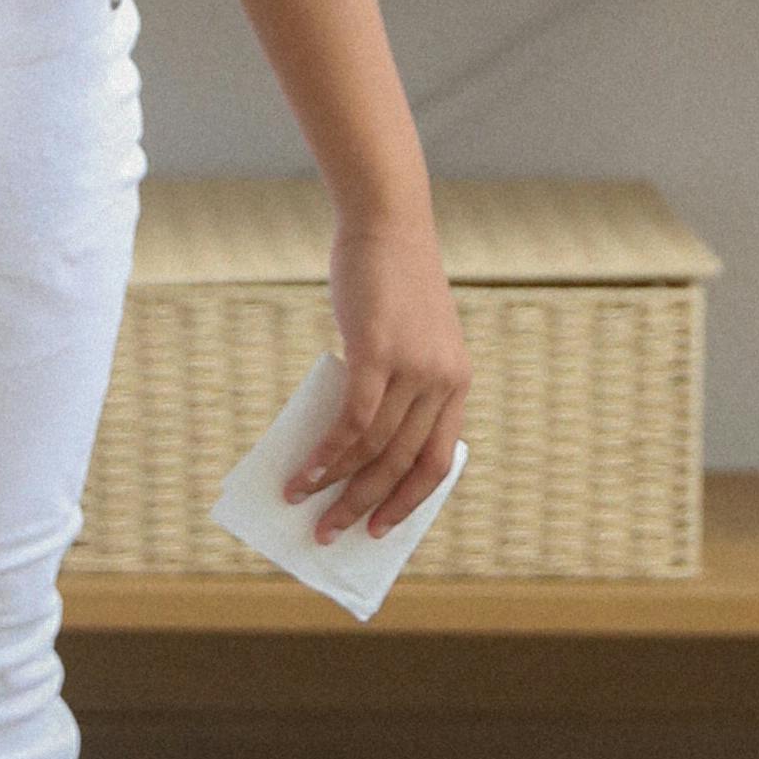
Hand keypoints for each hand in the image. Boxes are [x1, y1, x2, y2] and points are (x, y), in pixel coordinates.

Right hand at [285, 197, 469, 539]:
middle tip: (332, 534)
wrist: (386, 224)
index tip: (382, 529)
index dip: (410, 501)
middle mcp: (443, 382)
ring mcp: (414, 369)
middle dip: (364, 506)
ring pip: (374, 449)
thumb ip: (385, 387)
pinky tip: (302, 472)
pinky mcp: (378, 353)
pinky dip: (325, 455)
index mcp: (456, 383)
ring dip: (334, 485)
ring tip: (302, 505)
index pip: (439, 462)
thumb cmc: (385, 283)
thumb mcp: (399, 340)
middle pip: (402, 464)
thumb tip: (341, 448)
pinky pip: (352, 422)